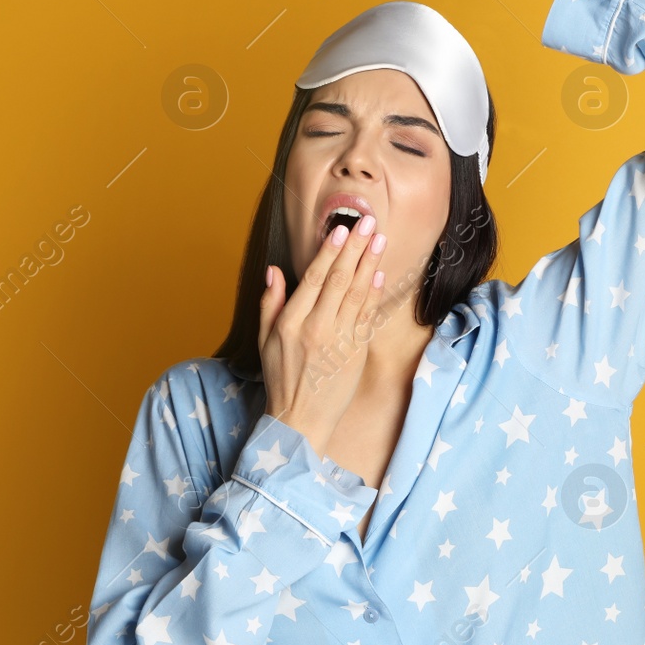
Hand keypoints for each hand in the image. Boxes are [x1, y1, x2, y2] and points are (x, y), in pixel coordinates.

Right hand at [258, 215, 387, 459]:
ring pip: (357, 294)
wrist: (300, 420)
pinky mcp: (356, 353)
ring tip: (380, 240)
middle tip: (369, 223)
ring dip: (370, 264)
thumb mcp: (264, 340)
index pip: (314, 278)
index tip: (341, 230)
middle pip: (339, 280)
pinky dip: (374, 294)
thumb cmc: (281, 379)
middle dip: (355, 248)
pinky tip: (380, 274)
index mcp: (290, 322)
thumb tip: (274, 270)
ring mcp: (339, 341)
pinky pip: (367, 317)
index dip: (329, 251)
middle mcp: (315, 328)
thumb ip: (270, 303)